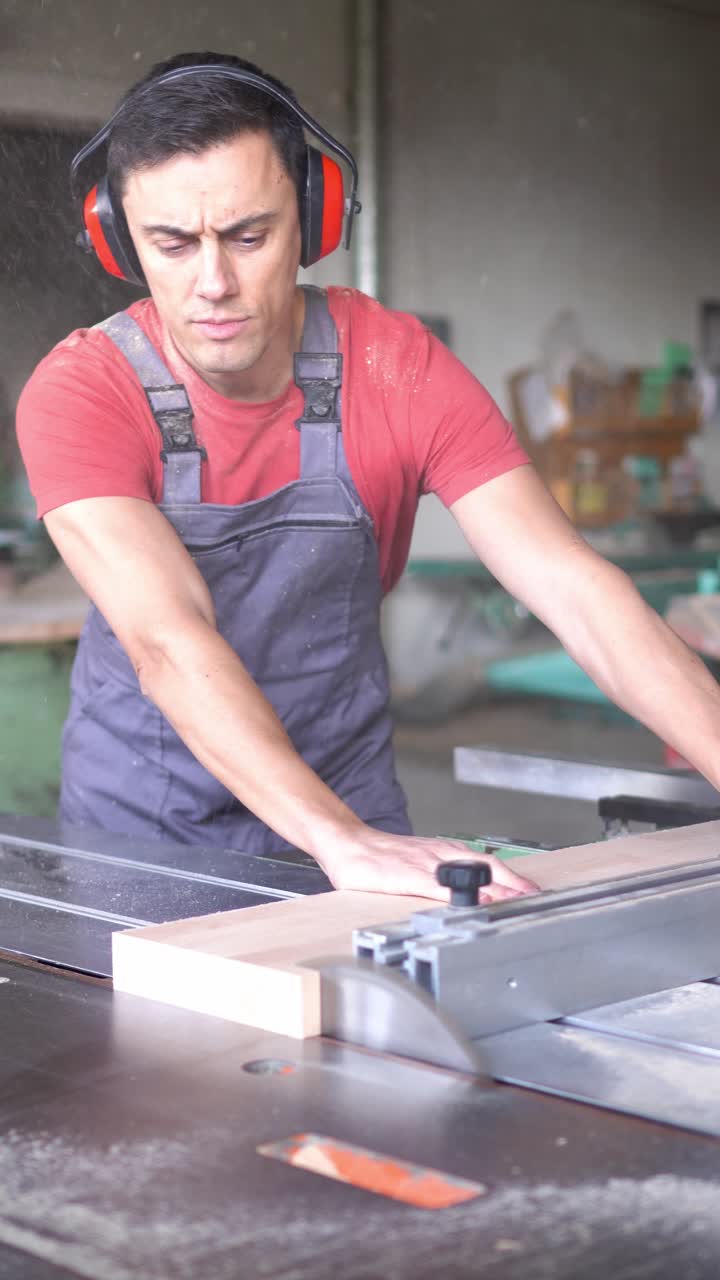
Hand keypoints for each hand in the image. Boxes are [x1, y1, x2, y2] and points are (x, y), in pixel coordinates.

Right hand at [317, 827, 538, 901]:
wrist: (348, 843)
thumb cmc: (382, 858)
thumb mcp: (419, 862)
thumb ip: (444, 877)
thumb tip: (475, 894)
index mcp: (444, 852)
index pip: (487, 864)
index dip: (512, 879)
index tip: (532, 893)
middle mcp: (439, 855)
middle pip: (484, 867)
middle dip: (511, 885)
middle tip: (533, 899)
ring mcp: (423, 865)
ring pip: (466, 875)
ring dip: (493, 888)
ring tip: (515, 901)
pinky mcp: (405, 876)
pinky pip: (435, 886)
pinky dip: (456, 894)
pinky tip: (470, 902)